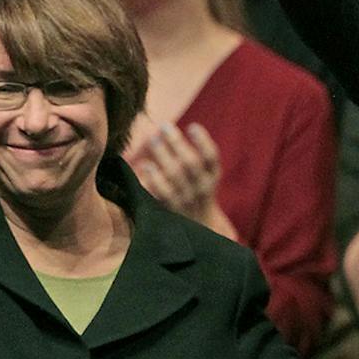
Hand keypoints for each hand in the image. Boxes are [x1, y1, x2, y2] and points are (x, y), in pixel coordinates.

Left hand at [129, 117, 229, 232]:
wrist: (198, 231)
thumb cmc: (195, 194)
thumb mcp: (203, 177)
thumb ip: (194, 158)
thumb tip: (168, 131)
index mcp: (212, 177)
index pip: (211, 157)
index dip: (203, 141)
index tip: (192, 127)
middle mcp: (202, 187)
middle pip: (191, 162)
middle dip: (177, 142)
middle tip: (164, 126)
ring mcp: (187, 199)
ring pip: (176, 174)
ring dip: (163, 154)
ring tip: (153, 139)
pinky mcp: (172, 209)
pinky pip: (163, 192)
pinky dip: (155, 178)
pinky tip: (146, 165)